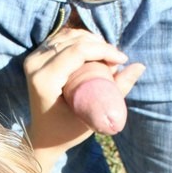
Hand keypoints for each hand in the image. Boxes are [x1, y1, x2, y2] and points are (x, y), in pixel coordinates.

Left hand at [24, 28, 143, 172]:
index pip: (77, 52)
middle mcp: (34, 66)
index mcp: (44, 81)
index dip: (103, 50)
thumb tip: (139, 66)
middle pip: (74, 40)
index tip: (122, 59)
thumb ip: (118, 90)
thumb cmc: (67, 131)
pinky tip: (94, 52)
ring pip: (67, 35)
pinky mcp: (35, 57)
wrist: (42, 137)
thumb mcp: (94, 115)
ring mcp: (32, 59)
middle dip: (100, 45)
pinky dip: (80, 41)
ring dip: (91, 41)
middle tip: (116, 60)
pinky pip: (61, 38)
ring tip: (106, 57)